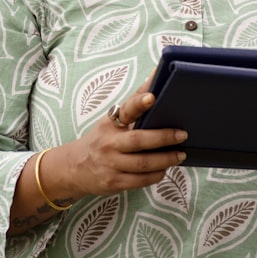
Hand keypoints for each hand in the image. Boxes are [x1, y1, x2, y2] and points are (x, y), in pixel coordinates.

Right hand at [55, 74, 188, 199]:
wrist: (74, 168)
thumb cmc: (102, 138)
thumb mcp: (113, 119)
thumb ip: (135, 102)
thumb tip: (156, 75)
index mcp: (111, 123)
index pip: (127, 110)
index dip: (139, 103)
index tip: (152, 97)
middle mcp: (109, 143)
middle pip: (138, 140)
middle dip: (163, 137)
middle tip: (182, 134)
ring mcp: (110, 164)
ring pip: (142, 163)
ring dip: (165, 159)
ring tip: (180, 154)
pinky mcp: (113, 182)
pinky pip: (139, 180)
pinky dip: (155, 175)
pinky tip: (165, 169)